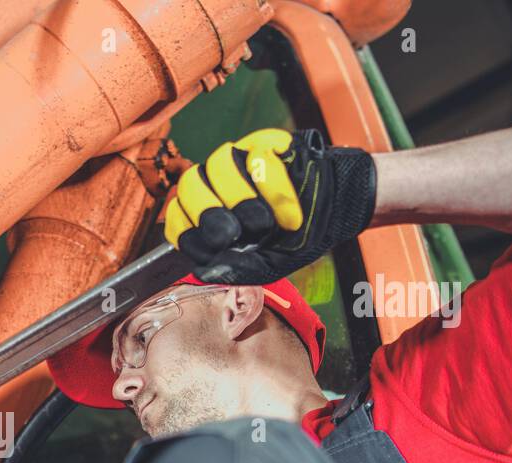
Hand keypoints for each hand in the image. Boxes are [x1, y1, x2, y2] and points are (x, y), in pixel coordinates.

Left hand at [164, 128, 376, 284]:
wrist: (335, 212)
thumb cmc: (294, 238)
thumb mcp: (265, 264)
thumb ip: (236, 268)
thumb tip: (205, 271)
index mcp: (207, 212)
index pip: (176, 216)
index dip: (188, 233)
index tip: (215, 249)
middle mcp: (216, 182)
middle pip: (189, 184)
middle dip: (208, 215)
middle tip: (232, 236)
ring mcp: (240, 158)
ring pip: (219, 164)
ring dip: (242, 201)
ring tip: (265, 225)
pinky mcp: (266, 142)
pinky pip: (258, 157)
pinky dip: (274, 191)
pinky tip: (290, 213)